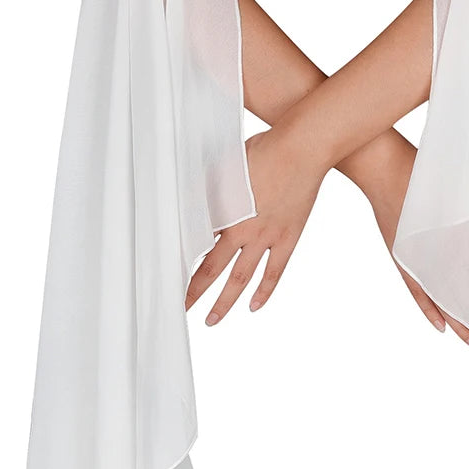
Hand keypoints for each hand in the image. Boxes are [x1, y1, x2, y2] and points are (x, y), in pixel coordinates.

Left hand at [185, 129, 323, 322]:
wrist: (302, 148)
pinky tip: (254, 306)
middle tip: (179, 309)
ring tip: (212, 321)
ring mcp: (268, 236)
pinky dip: (264, 291)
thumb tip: (194, 196)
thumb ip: (211, 187)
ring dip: (225, 302)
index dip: (180, 261)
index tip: (166, 276)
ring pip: (241, 278)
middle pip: (212, 269)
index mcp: (225, 212)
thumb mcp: (227, 166)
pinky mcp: (288, 236)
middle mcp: (243, 230)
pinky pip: (275, 271)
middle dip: (194, 292)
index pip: (195, 244)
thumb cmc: (264, 150)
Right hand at [363, 143, 468, 349]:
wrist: (385, 168)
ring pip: (444, 300)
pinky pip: (417, 293)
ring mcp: (419, 259)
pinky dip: (428, 310)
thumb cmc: (426, 174)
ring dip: (460, 322)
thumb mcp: (465, 193)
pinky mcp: (401, 259)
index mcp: (461, 235)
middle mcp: (442, 252)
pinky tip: (440, 327)